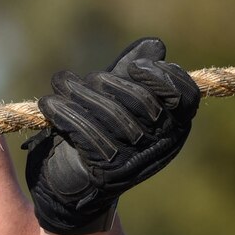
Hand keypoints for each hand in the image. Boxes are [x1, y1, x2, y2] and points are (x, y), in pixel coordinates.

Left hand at [23, 37, 198, 234]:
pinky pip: (85, 133)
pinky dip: (62, 113)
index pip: (185, 95)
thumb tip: (155, 45)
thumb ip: (132, 74)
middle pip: (141, 100)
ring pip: (110, 114)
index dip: (161, 75)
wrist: (70, 189)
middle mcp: (161, 146)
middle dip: (107, 82)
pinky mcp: (105, 172)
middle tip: (82, 80)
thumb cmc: (95, 137)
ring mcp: (135, 161)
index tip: (134, 67)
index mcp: (173, 127)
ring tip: (60, 84)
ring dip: (78, 93)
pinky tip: (49, 104)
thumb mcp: (116, 102)